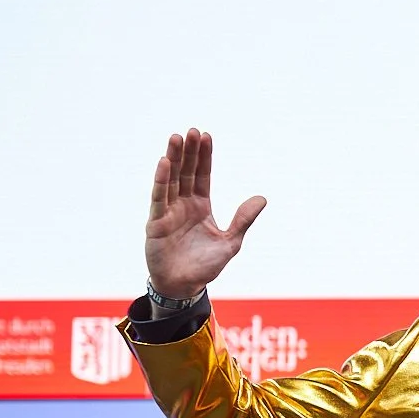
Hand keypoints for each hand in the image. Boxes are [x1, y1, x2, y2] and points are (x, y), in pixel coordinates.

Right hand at [145, 129, 266, 299]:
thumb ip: (243, 219)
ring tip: (176, 138)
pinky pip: (159, 198)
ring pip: (171, 180)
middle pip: (186, 172)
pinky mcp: (156, 223)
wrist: (184, 286)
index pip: (202, 176)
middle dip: (188, 152)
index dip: (204, 157)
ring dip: (173, 159)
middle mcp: (183, 205)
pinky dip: (162, 181)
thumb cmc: (206, 266)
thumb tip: (262, 198)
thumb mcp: (231, 242)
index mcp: (201, 206)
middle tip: (191, 131)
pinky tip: (164, 163)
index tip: (206, 136)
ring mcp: (168, 212)